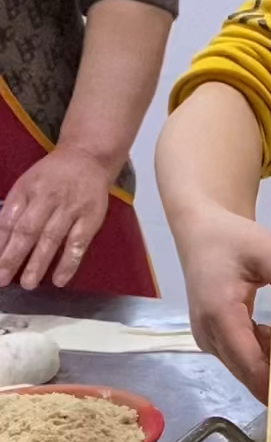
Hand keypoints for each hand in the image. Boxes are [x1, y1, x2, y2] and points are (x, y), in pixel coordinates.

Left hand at [0, 146, 111, 289]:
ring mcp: (70, 208)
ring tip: (28, 283)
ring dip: (38, 263)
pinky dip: (68, 263)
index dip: (0, 243)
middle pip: (28, 231)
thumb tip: (1, 242)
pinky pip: (78, 244)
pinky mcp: (91, 218)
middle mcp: (47, 198)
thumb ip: (15, 210)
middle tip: (2, 279)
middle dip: (13, 257)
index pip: (9, 220)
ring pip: (52, 238)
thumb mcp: (27, 185)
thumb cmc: (51, 176)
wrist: (88, 158)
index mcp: (27, 189)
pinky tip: (59, 280)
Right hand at [176, 204, 270, 400]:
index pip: (251, 364)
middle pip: (254, 371)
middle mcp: (211, 334)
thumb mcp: (264, 248)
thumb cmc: (227, 237)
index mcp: (219, 314)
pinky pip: (250, 353)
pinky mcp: (220, 337)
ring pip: (253, 365)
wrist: (200, 232)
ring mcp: (213, 338)